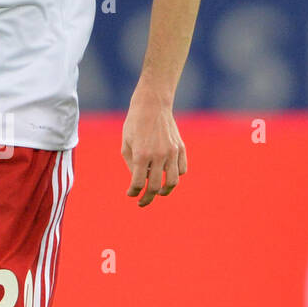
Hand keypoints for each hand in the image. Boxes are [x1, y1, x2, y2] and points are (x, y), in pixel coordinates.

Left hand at [121, 88, 186, 207]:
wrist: (152, 104)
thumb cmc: (134, 124)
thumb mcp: (126, 144)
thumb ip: (132, 165)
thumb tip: (140, 182)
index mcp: (142, 155)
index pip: (139, 183)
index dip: (133, 193)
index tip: (131, 194)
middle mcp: (159, 155)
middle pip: (155, 187)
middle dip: (147, 198)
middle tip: (142, 202)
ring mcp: (172, 152)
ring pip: (172, 182)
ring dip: (165, 191)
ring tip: (158, 193)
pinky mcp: (181, 148)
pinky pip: (182, 170)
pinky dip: (175, 176)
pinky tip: (167, 176)